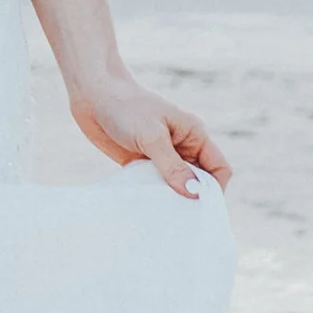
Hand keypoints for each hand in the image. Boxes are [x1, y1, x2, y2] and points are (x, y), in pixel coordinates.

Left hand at [69, 69, 230, 199]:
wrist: (92, 94)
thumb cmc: (126, 107)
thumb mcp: (152, 137)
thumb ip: (173, 166)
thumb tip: (195, 194)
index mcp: (194, 135)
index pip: (219, 167)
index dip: (215, 188)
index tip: (199, 207)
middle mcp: (182, 146)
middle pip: (199, 180)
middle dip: (193, 198)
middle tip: (180, 218)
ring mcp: (161, 155)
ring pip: (177, 185)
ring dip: (171, 199)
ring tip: (162, 215)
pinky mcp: (141, 162)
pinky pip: (155, 185)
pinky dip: (153, 195)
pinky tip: (145, 207)